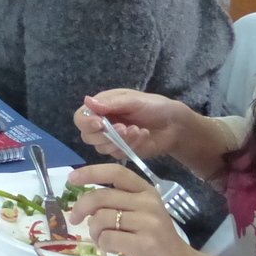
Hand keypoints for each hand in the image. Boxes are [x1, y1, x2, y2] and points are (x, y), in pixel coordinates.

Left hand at [67, 163, 216, 255]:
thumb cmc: (158, 242)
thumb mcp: (142, 215)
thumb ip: (119, 203)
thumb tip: (84, 199)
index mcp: (147, 191)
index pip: (115, 172)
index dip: (90, 172)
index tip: (71, 178)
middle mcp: (149, 203)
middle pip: (101, 197)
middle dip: (81, 207)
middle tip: (75, 218)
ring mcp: (149, 224)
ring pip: (101, 219)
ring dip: (94, 231)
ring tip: (102, 239)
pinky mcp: (145, 246)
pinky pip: (108, 239)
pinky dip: (103, 245)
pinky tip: (112, 249)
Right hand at [75, 91, 189, 161]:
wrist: (174, 125)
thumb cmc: (153, 106)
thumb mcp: (133, 100)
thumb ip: (111, 103)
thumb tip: (87, 101)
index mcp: (101, 107)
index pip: (81, 117)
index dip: (86, 122)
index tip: (100, 123)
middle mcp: (102, 124)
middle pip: (87, 136)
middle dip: (105, 134)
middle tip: (124, 128)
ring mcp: (111, 140)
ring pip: (101, 148)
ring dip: (120, 140)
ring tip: (138, 130)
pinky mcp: (122, 152)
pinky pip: (118, 155)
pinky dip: (131, 145)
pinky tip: (143, 135)